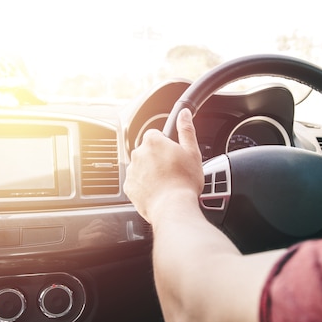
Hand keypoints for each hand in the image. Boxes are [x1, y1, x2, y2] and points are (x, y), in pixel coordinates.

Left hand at [123, 108, 203, 222]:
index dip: (166, 144)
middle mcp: (138, 153)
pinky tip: (157, 191)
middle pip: (147, 150)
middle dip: (157, 158)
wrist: (172, 208)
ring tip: (165, 183)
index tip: (173, 154)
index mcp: (153, 141)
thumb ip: (186, 130)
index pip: (155, 134)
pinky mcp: (128, 187)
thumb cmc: (184, 182)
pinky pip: (136, 182)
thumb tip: (184, 114)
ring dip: (150, 172)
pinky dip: (144, 185)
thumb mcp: (192, 152)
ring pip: (141, 166)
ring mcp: (132, 171)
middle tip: (172, 170)